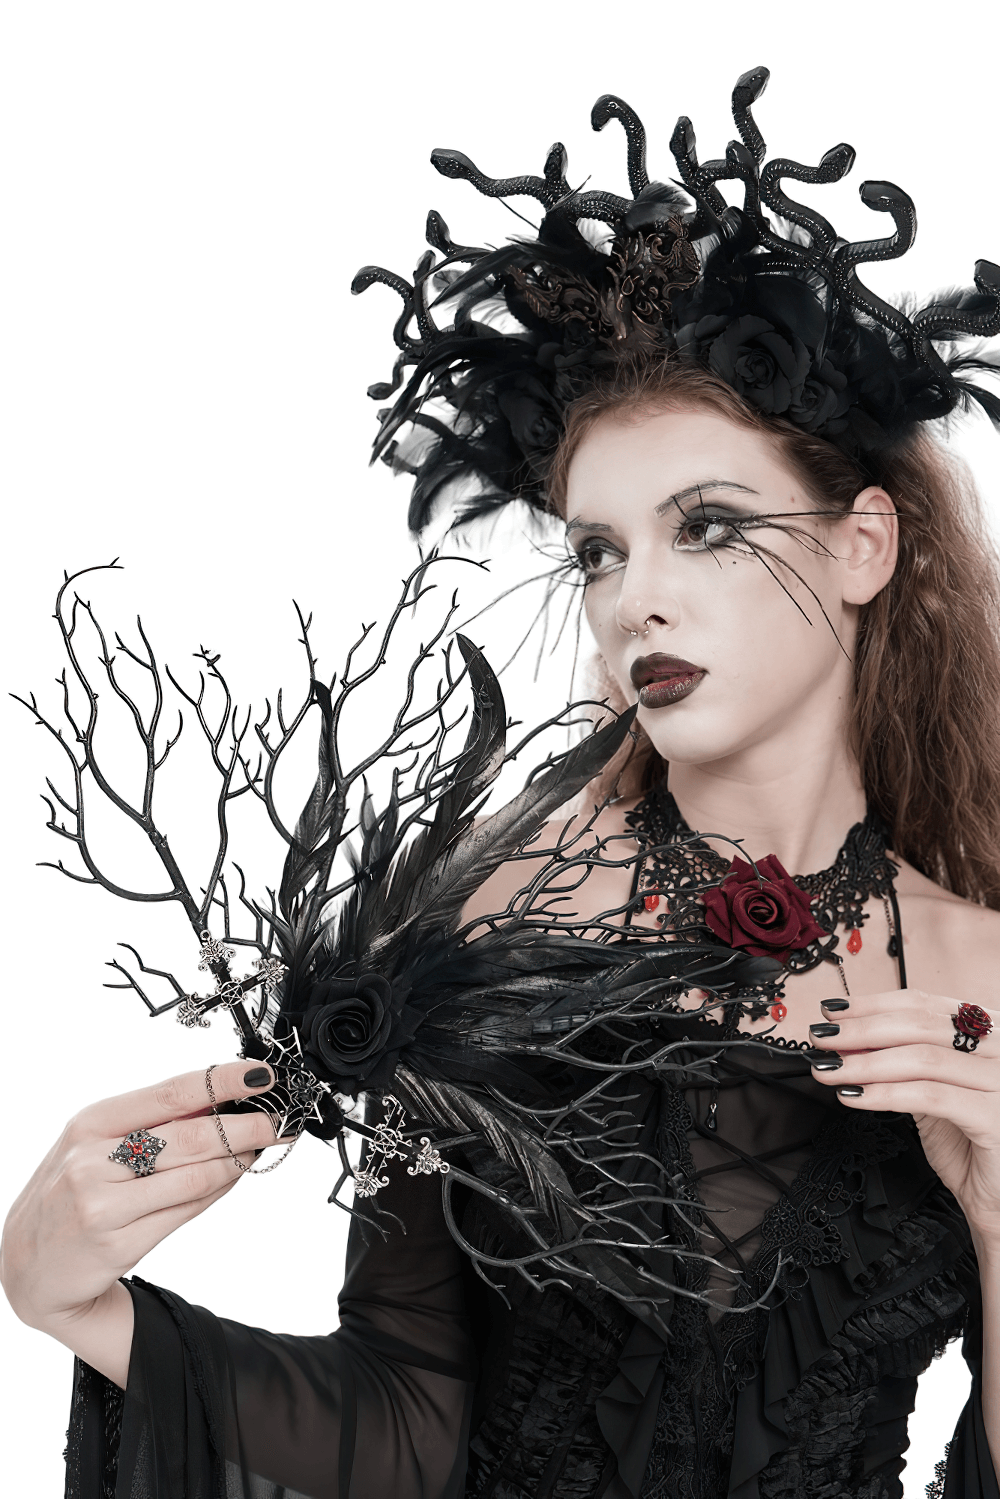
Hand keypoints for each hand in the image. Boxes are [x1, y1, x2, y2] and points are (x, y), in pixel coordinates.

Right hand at [0, 1059, 278, 1337]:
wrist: (29, 1268)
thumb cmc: (71, 1194)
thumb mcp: (95, 1145)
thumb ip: (152, 1122)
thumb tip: (221, 1098)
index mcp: (91, 1123)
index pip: (172, 1092)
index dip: (224, 1080)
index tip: (262, 1076)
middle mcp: (94, 1160)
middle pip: (192, 1135)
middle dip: (246, 1125)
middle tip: (278, 1120)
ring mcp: (104, 1204)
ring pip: (196, 1175)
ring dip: (239, 1160)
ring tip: (261, 1148)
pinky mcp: (118, 1243)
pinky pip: (186, 1210)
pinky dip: (218, 1190)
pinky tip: (233, 1177)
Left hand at [808, 989, 999, 1245]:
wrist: (999, 1199)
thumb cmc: (968, 1144)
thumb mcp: (927, 1091)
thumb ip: (895, 1062)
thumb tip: (843, 1038)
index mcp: (987, 1033)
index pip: (923, 1003)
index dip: (873, 1004)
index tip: (833, 1010)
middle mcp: (999, 1050)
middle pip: (919, 1025)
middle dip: (862, 1029)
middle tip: (822, 1038)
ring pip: (922, 1059)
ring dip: (865, 1062)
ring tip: (829, 1069)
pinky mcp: (995, 1117)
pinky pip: (930, 1096)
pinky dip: (885, 1093)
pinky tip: (854, 1095)